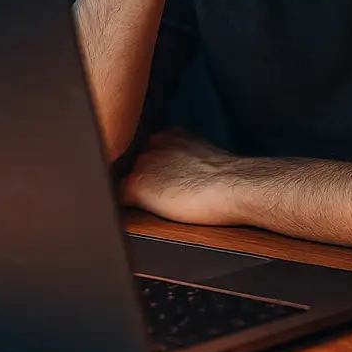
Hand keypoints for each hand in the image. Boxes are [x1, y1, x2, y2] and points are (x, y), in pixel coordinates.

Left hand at [119, 127, 248, 226]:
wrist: (234, 186)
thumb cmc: (230, 179)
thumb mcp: (207, 157)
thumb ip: (187, 158)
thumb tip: (186, 174)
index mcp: (171, 135)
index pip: (150, 152)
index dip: (154, 170)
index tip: (162, 182)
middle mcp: (152, 144)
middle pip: (133, 163)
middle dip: (142, 179)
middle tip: (157, 196)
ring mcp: (142, 163)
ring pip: (124, 179)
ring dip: (134, 193)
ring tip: (150, 207)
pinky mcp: (136, 186)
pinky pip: (117, 199)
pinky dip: (125, 208)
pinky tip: (138, 216)